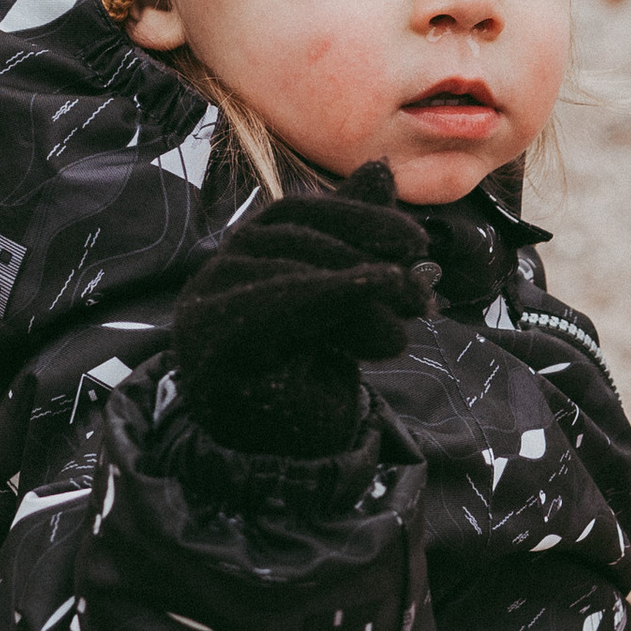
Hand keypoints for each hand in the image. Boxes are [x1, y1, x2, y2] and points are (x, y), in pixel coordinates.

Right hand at [173, 161, 440, 455]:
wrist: (285, 461)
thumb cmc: (313, 375)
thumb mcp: (349, 300)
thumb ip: (358, 237)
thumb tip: (379, 169)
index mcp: (250, 254)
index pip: (302, 212)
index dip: (362, 218)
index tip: (418, 243)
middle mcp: (221, 271)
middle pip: (297, 236)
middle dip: (370, 257)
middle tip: (422, 296)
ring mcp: (207, 304)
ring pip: (290, 268)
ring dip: (360, 293)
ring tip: (400, 331)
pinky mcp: (210, 340)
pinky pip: (272, 303)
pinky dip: (329, 292)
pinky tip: (372, 295)